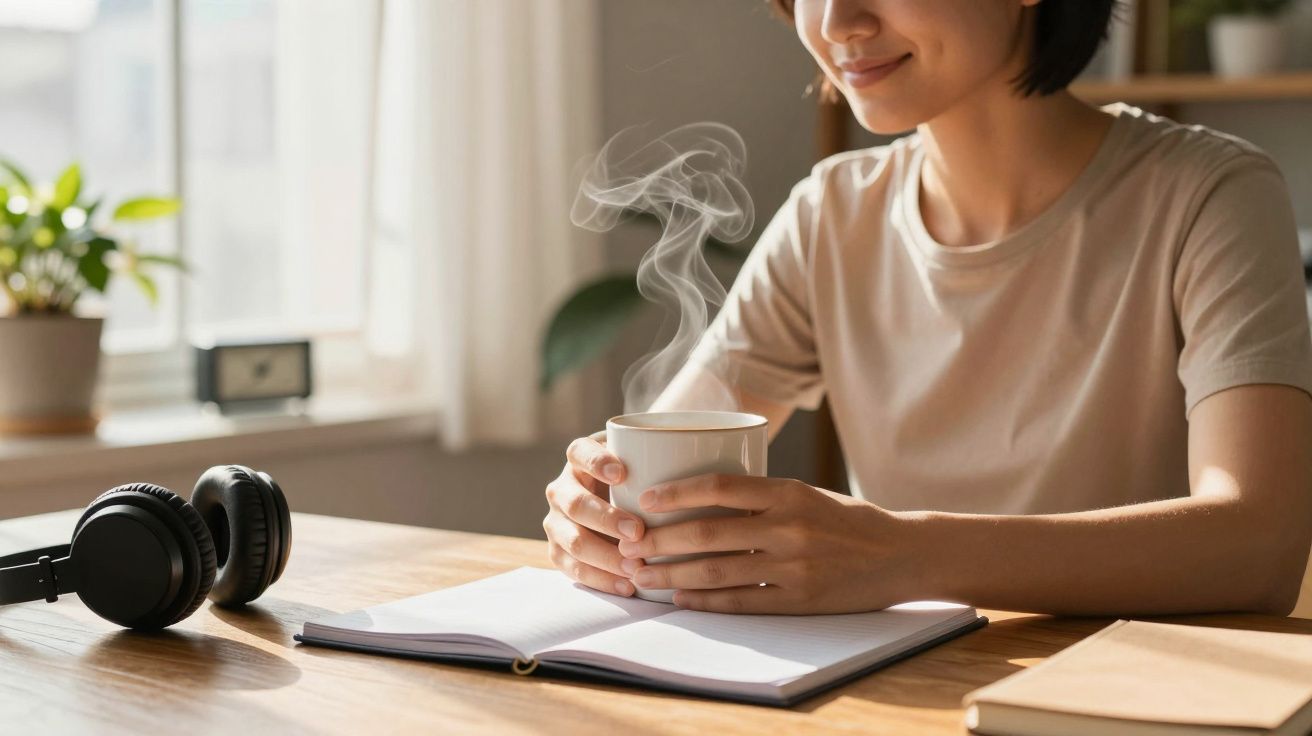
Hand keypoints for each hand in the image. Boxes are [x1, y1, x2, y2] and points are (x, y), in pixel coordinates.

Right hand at [543, 433, 645, 596]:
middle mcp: (561, 489)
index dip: (596, 463)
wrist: (608, 508)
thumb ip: (656, 462)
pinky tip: (626, 586)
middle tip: (638, 531)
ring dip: (606, 556)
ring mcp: (555, 522)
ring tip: (636, 567)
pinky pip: (574, 570)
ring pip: (574, 541)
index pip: (580, 453)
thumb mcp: (640, 465)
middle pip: (576, 504)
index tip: (621, 474)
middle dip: (607, 519)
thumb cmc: (635, 482)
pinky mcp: (557, 552)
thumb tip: (696, 459)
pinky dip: (602, 579)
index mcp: (578, 460)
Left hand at [616, 475, 917, 613]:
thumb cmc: (846, 520)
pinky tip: (681, 598)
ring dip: (672, 574)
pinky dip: (706, 601)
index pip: (719, 486)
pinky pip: (741, 601)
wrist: (901, 554)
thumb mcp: (806, 493)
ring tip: (641, 575)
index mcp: (788, 492)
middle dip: (660, 540)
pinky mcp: (800, 599)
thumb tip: (698, 497)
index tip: (647, 499)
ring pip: (717, 571)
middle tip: (629, 543)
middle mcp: (789, 527)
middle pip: (708, 532)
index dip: (677, 493)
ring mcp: (794, 566)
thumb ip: (760, 496)